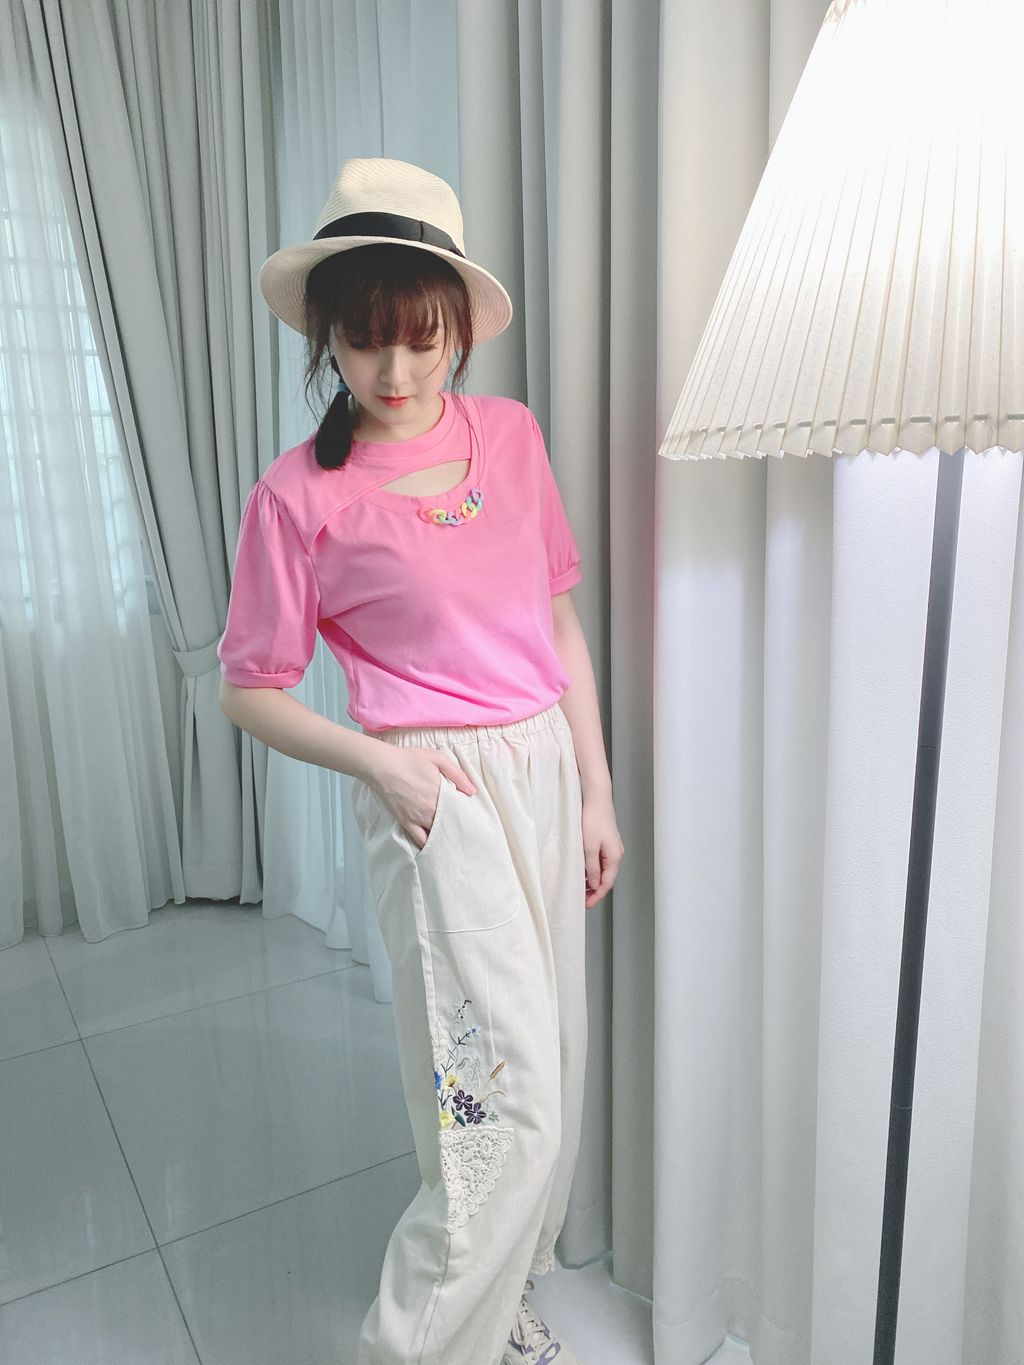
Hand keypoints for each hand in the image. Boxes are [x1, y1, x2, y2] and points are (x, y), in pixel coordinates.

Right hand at [371, 747, 476, 850]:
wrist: (382, 766)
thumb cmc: (409, 759)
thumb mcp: (437, 758)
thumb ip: (457, 774)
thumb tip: (472, 791)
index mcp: (441, 793)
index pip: (460, 810)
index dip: (467, 814)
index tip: (472, 816)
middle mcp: (431, 809)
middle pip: (450, 825)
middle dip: (458, 827)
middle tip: (465, 830)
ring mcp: (418, 818)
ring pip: (437, 834)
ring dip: (445, 836)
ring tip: (451, 838)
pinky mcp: (405, 822)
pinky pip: (419, 840)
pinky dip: (428, 845)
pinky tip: (434, 845)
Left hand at [581, 790, 624, 907]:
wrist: (597, 798)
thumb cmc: (592, 820)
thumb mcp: (589, 847)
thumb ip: (592, 868)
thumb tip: (595, 885)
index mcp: (615, 857)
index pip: (607, 883)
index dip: (596, 896)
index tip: (586, 904)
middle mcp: (617, 854)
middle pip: (607, 878)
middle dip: (595, 891)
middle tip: (582, 899)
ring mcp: (612, 848)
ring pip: (604, 870)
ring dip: (593, 880)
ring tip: (580, 888)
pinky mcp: (607, 842)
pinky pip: (601, 862)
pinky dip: (593, 870)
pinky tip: (583, 872)